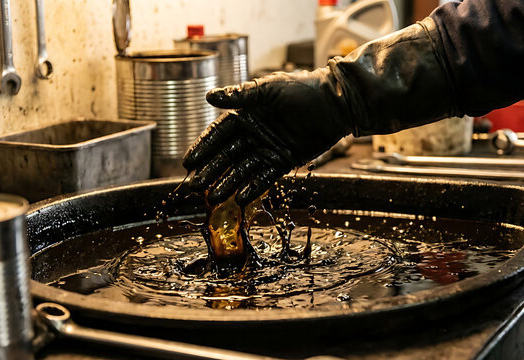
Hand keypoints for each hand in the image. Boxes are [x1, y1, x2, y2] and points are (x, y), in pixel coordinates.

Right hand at [182, 68, 354, 205]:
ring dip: (228, 183)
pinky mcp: (283, 161)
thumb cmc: (301, 89)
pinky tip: (240, 199)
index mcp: (246, 114)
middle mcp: (253, 133)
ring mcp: (267, 149)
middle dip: (210, 171)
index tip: (188, 162)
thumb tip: (209, 96)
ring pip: (243, 169)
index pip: (218, 133)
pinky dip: (253, 188)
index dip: (203, 147)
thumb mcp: (269, 89)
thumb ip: (240, 95)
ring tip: (213, 198)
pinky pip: (265, 177)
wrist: (334, 103)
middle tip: (194, 187)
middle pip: (226, 155)